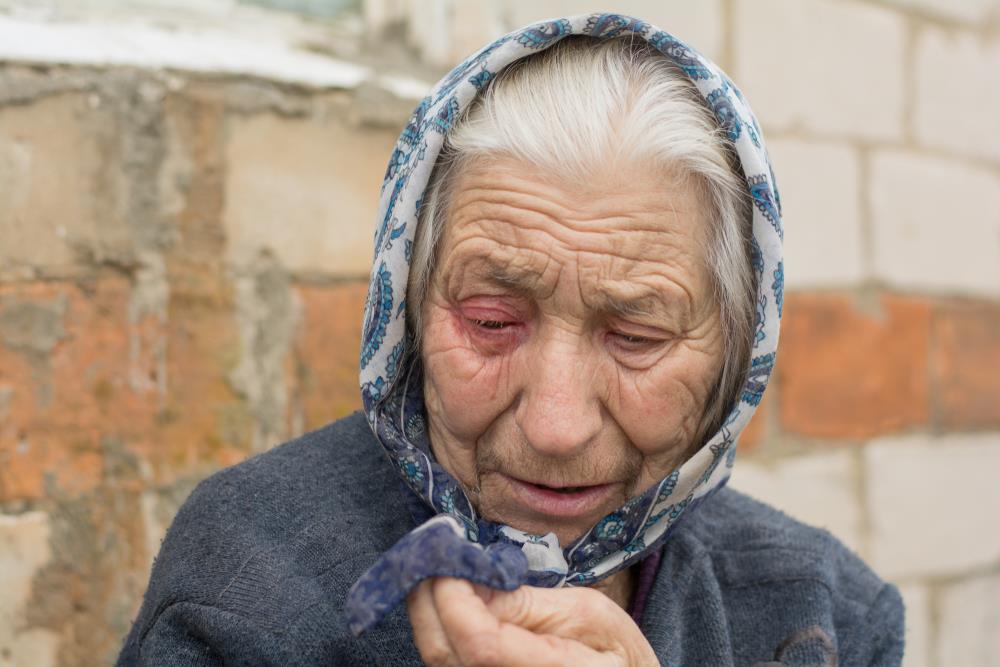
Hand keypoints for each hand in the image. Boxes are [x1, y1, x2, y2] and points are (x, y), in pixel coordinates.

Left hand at [406, 577, 658, 665]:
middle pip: (442, 652)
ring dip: (429, 606)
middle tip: (438, 548)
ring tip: (447, 567)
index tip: (451, 553)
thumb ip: (530, 604)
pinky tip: (454, 598)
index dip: (454, 598)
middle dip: (429, 593)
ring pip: (436, 656)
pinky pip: (446, 660)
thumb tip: (472, 582)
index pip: (480, 644)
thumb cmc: (616, 653)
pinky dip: (439, 624)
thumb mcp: (592, 613)